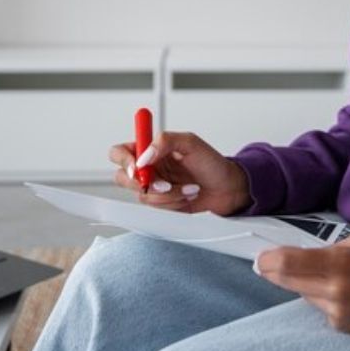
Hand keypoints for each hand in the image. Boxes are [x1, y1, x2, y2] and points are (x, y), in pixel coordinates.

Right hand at [108, 131, 251, 215]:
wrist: (228, 188)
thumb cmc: (212, 163)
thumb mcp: (191, 142)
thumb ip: (165, 141)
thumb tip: (144, 156)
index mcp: (151, 149)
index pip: (120, 152)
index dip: (123, 160)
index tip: (138, 168)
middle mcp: (149, 168)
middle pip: (123, 178)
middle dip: (144, 184)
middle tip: (165, 184)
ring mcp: (154, 188)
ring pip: (143, 196)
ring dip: (168, 195)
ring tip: (189, 187)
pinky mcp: (163, 205)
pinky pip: (156, 209)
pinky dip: (174, 203)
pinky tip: (188, 196)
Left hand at [255, 236, 349, 334]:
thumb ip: (326, 252)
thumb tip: (297, 257)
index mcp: (340, 264)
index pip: (288, 264)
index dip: (268, 261)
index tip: (260, 259)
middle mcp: (335, 292)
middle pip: (288, 282)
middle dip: (275, 272)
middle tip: (265, 265)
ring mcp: (338, 313)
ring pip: (304, 295)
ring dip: (305, 284)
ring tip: (327, 276)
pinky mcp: (342, 328)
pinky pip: (320, 309)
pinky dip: (323, 298)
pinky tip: (342, 293)